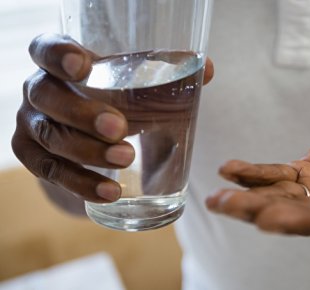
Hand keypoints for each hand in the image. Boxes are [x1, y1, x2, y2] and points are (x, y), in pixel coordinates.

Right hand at [12, 33, 213, 202]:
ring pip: (51, 138)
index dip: (58, 55)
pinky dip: (81, 183)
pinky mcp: (34, 158)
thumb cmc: (115, 102)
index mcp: (60, 64)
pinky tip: (110, 192)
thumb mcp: (134, 86)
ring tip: (126, 159)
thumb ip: (167, 76)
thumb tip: (207, 69)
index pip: (46, 49)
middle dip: (83, 113)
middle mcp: (39, 90)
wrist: (89, 138)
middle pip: (47, 96)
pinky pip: (52, 173)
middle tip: (120, 128)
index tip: (82, 66)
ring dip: (88, 152)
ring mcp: (32, 125)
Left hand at [206, 118, 309, 243]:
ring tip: (216, 198)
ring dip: (246, 196)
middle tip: (226, 206)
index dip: (302, 221)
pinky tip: (229, 170)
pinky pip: (279, 174)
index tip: (272, 220)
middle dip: (258, 211)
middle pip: (294, 214)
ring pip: (280, 197)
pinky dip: (254, 173)